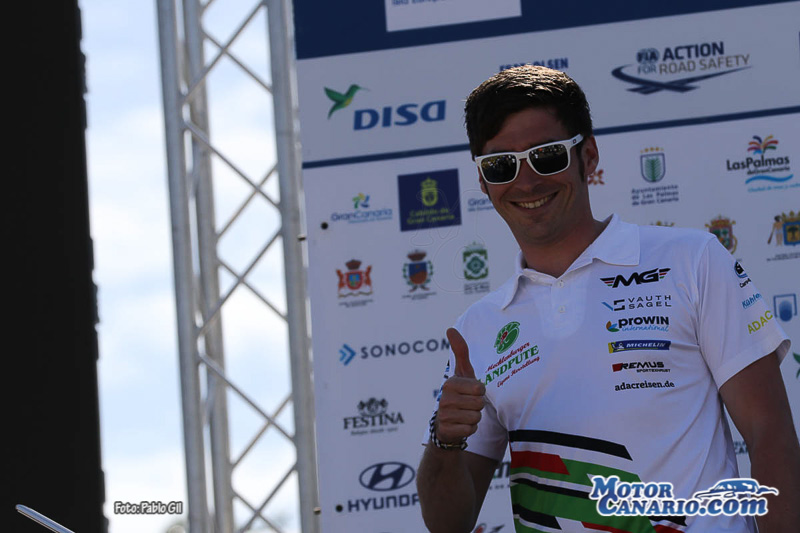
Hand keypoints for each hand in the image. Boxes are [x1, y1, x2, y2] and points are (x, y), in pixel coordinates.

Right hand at [435, 328, 485, 444]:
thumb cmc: (460, 394)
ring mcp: (444, 415)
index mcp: (450, 383)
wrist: (447, 424)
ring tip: (464, 415)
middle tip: (468, 405)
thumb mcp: (462, 372)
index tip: (470, 392)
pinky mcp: (447, 430)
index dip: (480, 392)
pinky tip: (461, 425)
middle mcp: (444, 398)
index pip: (480, 388)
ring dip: (474, 418)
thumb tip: (451, 328)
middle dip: (478, 406)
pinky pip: (471, 429)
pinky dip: (470, 429)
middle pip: (479, 403)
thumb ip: (460, 351)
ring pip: (476, 417)